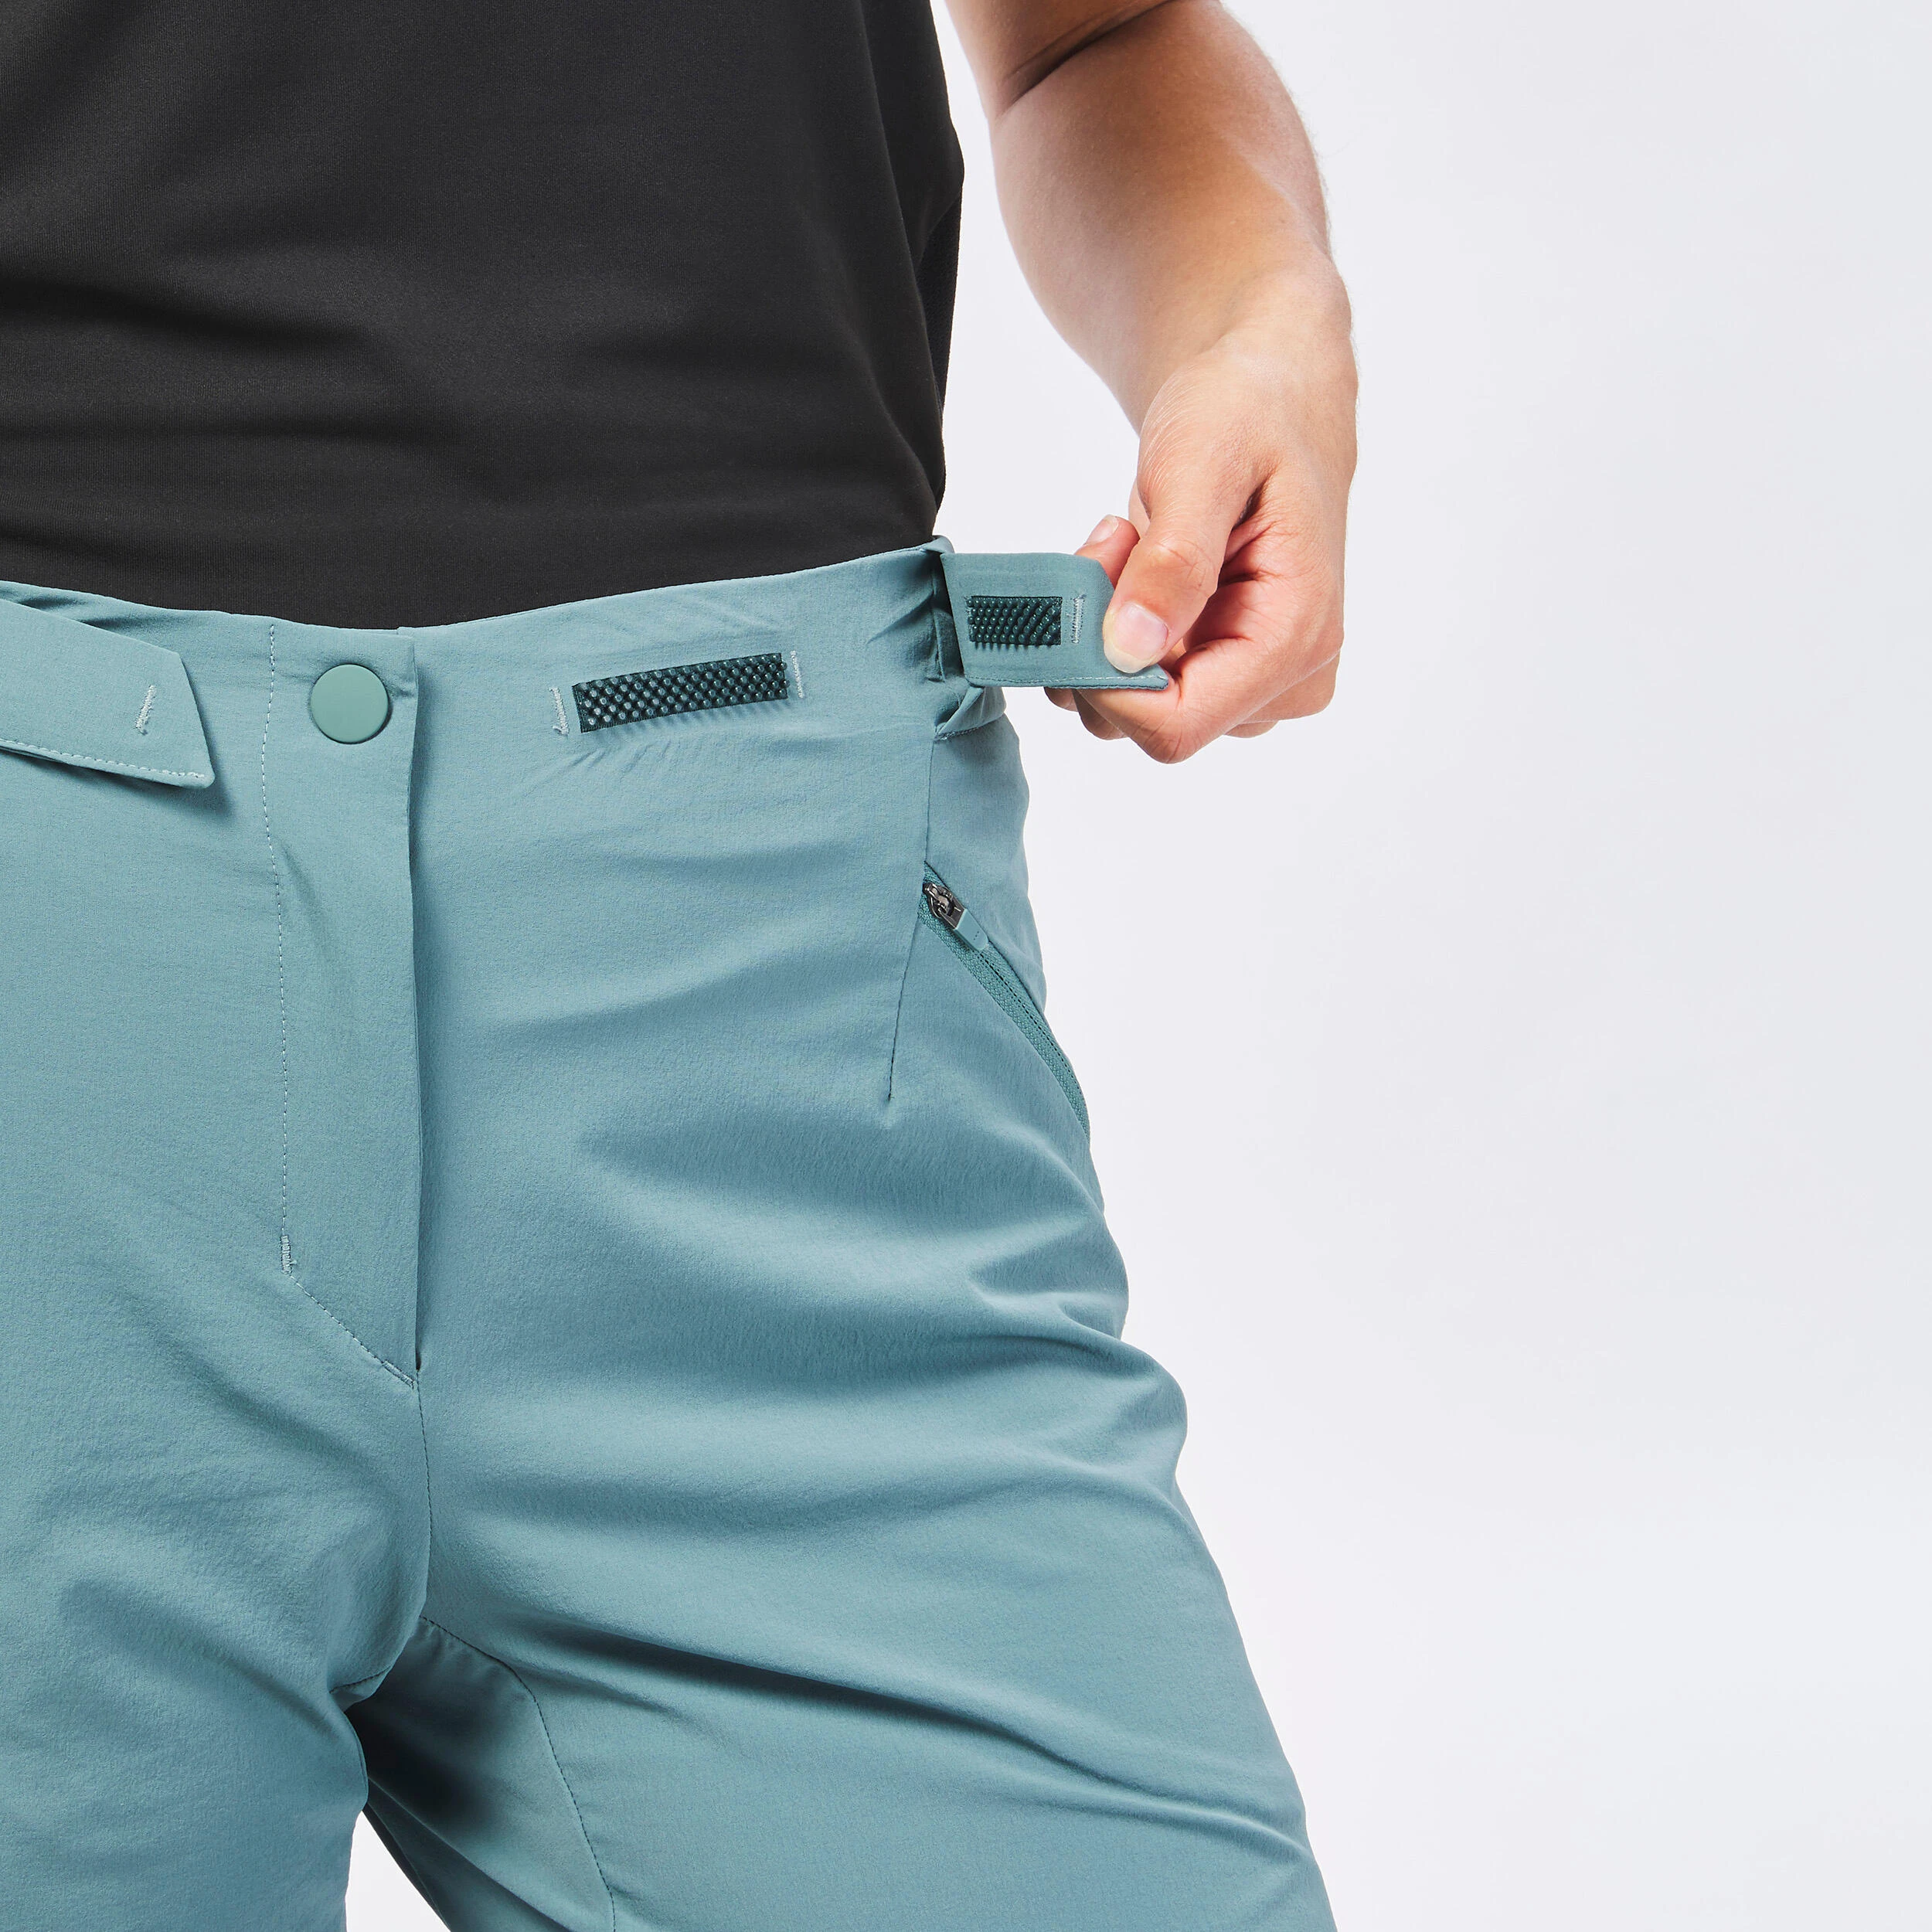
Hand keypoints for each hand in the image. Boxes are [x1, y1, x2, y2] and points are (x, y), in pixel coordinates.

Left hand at [1047, 289, 1356, 760]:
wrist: (1269, 397)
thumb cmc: (1249, 414)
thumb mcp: (1204, 462)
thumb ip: (1173, 560)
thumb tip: (1131, 650)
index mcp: (1297, 639)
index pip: (1177, 725)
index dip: (1106, 680)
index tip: (1093, 585)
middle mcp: (1285, 682)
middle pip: (1150, 723)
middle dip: (1103, 642)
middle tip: (1116, 543)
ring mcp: (1252, 686)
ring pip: (1132, 710)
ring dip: (1102, 633)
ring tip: (1131, 544)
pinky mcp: (1219, 676)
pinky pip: (1133, 687)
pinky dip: (1109, 633)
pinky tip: (1133, 567)